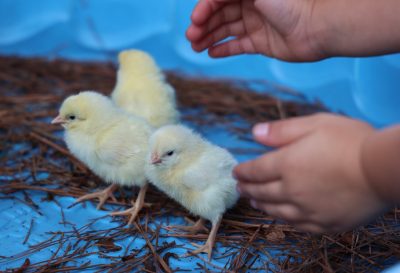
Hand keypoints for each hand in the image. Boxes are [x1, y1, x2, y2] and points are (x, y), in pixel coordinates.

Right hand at [186, 0, 327, 60]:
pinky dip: (224, 49)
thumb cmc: (291, 5)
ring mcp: (255, 25)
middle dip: (203, 25)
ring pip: (226, 31)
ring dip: (209, 38)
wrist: (317, 29)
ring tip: (195, 47)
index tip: (195, 21)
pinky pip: (238, 46)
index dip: (204, 9)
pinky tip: (211, 53)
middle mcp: (250, 6)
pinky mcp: (261, 43)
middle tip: (191, 38)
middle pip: (220, 15)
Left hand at [234, 114, 389, 232]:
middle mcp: (292, 190)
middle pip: (262, 192)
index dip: (243, 172)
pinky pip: (297, 226)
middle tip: (240, 188)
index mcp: (287, 164)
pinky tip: (281, 218)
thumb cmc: (350, 141)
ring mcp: (308, 211)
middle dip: (248, 189)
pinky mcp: (325, 224)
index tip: (236, 172)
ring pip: (276, 211)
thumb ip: (281, 130)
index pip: (255, 171)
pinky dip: (284, 220)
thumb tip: (254, 133)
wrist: (383, 170)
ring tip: (254, 203)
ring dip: (262, 206)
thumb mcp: (314, 124)